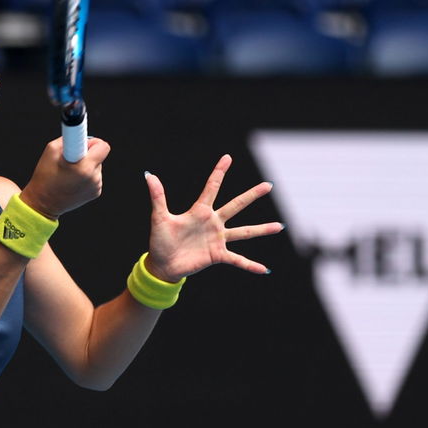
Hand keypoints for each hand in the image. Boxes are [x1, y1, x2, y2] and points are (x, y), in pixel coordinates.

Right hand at [19, 137, 110, 217]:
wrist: (43, 203)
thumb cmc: (45, 178)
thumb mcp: (51, 150)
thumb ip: (69, 138)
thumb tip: (80, 135)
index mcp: (84, 168)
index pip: (103, 147)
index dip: (93, 142)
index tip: (84, 143)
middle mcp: (93, 178)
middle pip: (100, 155)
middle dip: (87, 154)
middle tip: (72, 159)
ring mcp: (96, 187)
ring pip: (97, 166)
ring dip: (87, 165)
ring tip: (70, 173)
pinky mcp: (96, 192)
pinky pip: (95, 176)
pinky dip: (87, 175)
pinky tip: (73, 181)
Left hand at [144, 154, 283, 281]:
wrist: (162, 265)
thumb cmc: (160, 241)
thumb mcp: (159, 217)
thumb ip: (157, 196)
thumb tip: (148, 175)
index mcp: (200, 211)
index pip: (212, 187)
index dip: (219, 172)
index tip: (228, 157)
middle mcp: (213, 223)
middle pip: (236, 205)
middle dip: (252, 195)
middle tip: (268, 185)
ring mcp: (217, 239)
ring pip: (244, 232)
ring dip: (262, 229)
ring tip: (279, 226)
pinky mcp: (217, 255)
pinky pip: (237, 260)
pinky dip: (250, 265)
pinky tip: (265, 269)